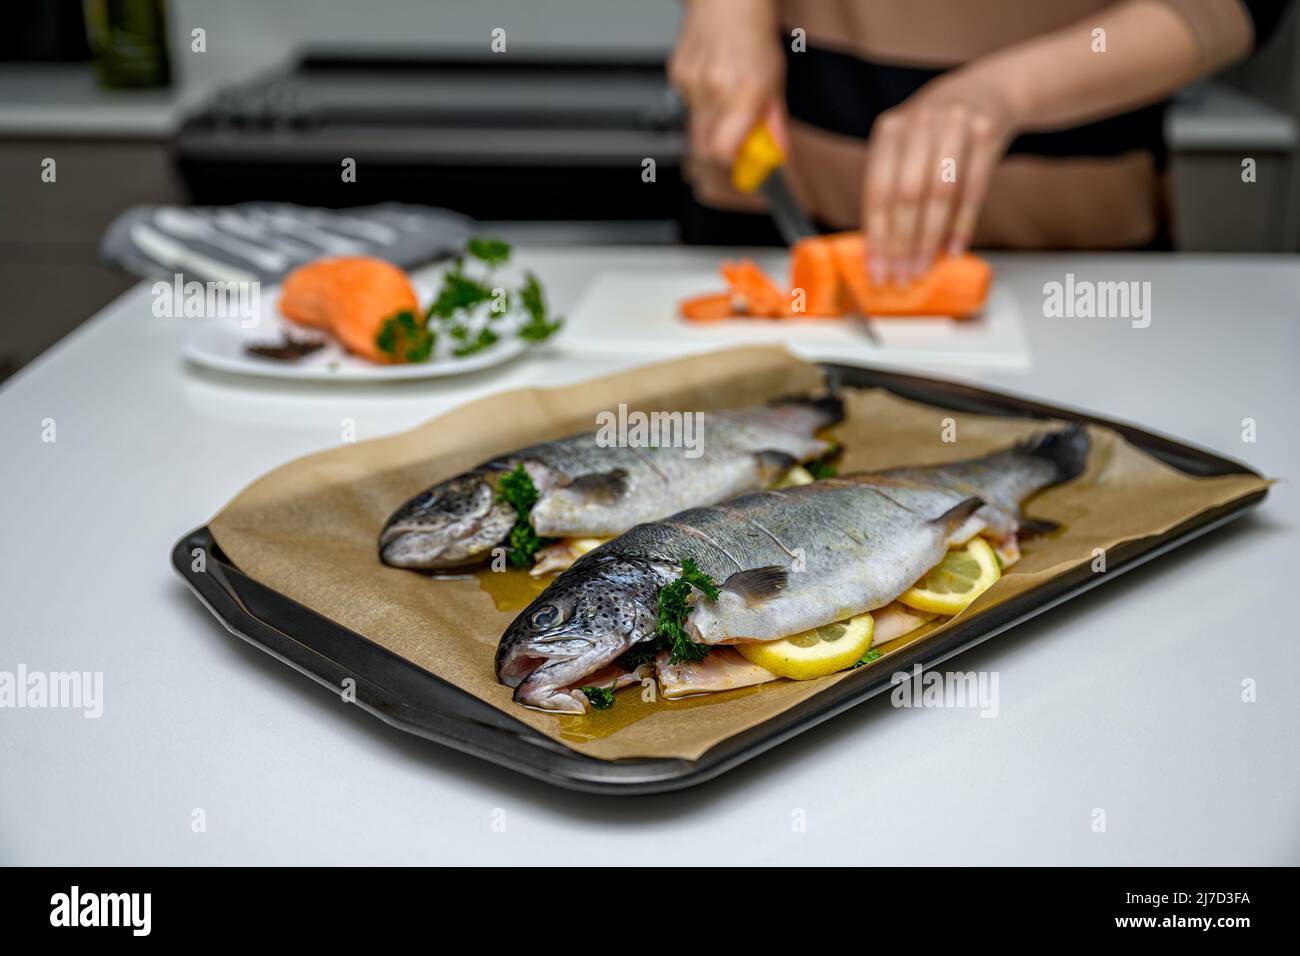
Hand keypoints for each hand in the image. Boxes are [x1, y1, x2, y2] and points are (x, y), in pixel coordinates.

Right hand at [668, 0, 786, 167]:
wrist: (726, 0)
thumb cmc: (753, 32)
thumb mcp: (774, 81)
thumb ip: (773, 122)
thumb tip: (775, 153)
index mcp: (742, 93)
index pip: (721, 153)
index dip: (730, 170)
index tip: (742, 175)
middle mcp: (712, 91)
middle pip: (702, 150)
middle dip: (718, 159)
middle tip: (734, 154)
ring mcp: (690, 84)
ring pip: (694, 129)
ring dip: (711, 130)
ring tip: (726, 106)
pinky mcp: (676, 76)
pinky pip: (687, 107)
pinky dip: (701, 107)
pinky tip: (713, 86)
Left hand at [863, 72, 1020, 284]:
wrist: (986, 91)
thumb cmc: (937, 133)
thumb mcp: (908, 146)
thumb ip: (894, 187)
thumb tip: (882, 249)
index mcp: (889, 130)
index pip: (877, 191)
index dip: (876, 235)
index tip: (876, 269)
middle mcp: (919, 124)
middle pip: (906, 195)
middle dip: (902, 242)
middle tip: (900, 276)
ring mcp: (954, 124)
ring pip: (939, 193)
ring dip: (929, 238)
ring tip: (922, 268)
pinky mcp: (986, 132)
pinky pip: (973, 188)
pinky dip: (962, 223)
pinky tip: (954, 249)